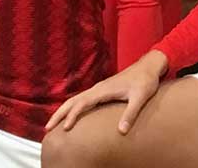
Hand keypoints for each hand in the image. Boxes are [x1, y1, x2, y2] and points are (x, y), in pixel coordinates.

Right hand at [45, 49, 168, 134]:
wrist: (149, 66)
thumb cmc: (146, 81)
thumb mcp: (141, 97)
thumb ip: (131, 114)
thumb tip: (121, 132)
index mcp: (104, 90)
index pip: (82, 103)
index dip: (73, 115)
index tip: (65, 128)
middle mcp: (98, 88)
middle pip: (73, 100)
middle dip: (60, 113)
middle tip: (47, 128)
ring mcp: (100, 89)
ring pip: (76, 99)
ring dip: (64, 110)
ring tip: (54, 124)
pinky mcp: (103, 90)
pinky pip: (83, 99)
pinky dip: (73, 107)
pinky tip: (72, 115)